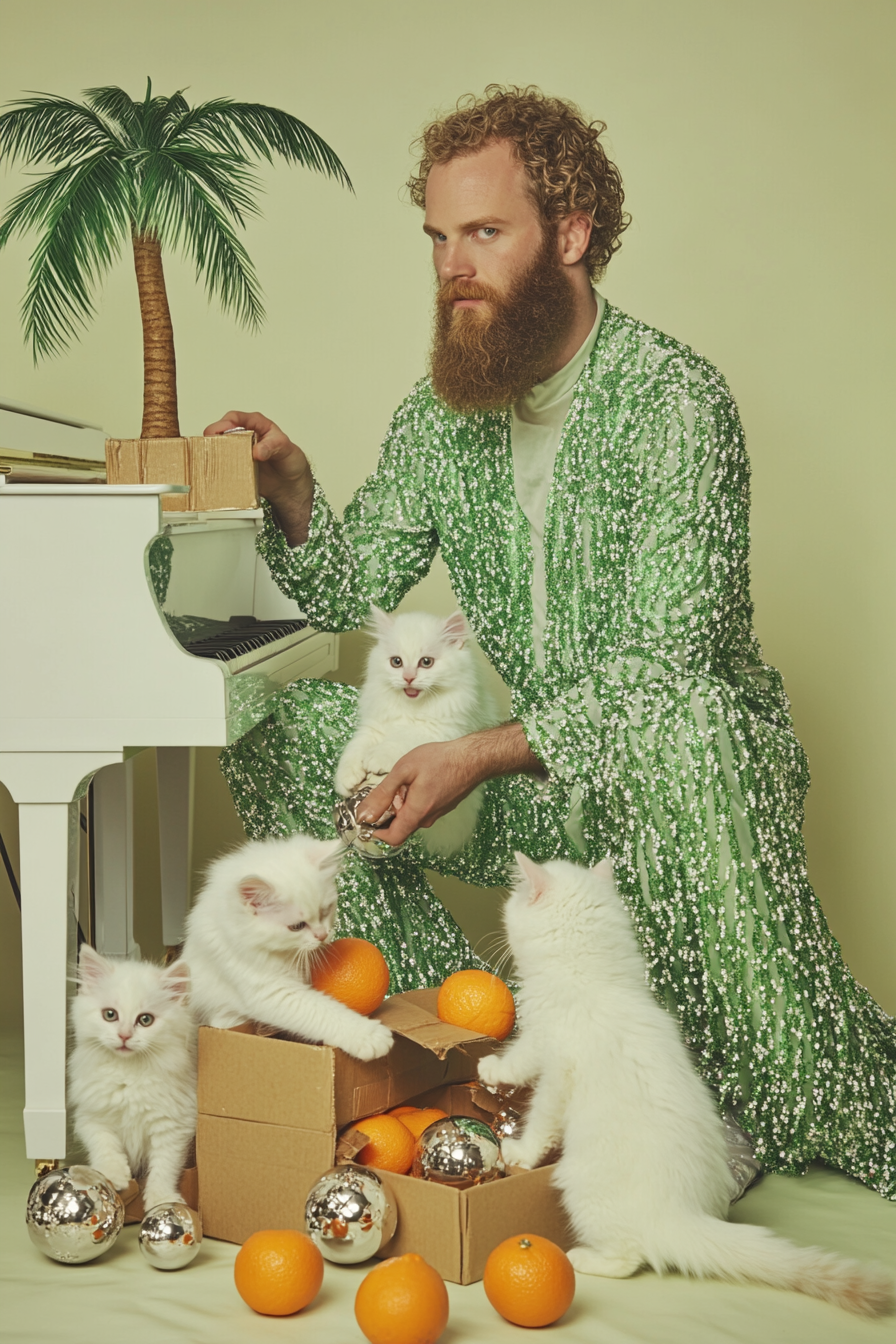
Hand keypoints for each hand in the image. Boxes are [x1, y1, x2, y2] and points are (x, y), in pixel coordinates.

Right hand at [204, 410, 313, 543]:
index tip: (222, 431)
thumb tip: (257, 451)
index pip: (237, 418)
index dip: (226, 422)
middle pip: (221, 431)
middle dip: (213, 437)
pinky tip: (215, 473)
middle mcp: (243, 436)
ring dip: (212, 452)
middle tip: (210, 446)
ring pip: (218, 447)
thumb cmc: (289, 461)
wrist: (289, 485)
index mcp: (256, 425)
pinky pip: (221, 464)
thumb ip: (273, 446)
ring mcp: (237, 451)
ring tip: (209, 459)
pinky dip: (216, 467)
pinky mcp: (234, 466)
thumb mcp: (287, 450)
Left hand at [358, 723, 542, 847]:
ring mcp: (437, 814)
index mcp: (416, 814)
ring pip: (411, 817)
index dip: (376, 832)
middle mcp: (427, 819)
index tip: (368, 817)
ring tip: (406, 781)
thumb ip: (382, 795)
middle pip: (400, 827)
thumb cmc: (440, 761)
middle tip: (389, 789)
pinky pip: (422, 810)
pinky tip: (418, 781)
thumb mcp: (403, 772)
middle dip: (389, 813)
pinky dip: (414, 800)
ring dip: (402, 805)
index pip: (392, 839)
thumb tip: (364, 815)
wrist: (473, 758)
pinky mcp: (443, 806)